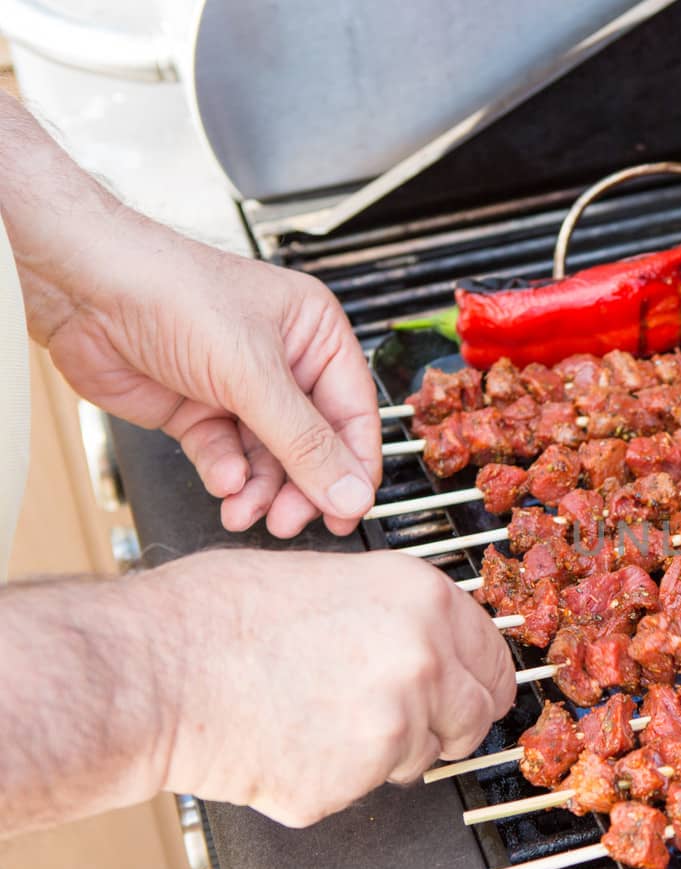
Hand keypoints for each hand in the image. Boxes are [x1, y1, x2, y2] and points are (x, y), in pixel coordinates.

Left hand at [34, 214, 379, 537]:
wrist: (81, 290)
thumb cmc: (171, 293)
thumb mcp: (253, 374)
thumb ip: (305, 444)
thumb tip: (351, 494)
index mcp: (315, 336)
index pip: (352, 413)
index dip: (353, 465)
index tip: (350, 509)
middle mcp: (282, 363)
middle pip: (311, 444)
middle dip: (300, 485)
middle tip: (292, 520)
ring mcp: (237, 389)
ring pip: (267, 458)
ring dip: (260, 490)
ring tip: (247, 510)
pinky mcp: (197, 411)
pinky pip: (224, 456)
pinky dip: (224, 475)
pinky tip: (223, 484)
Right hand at [146, 550, 515, 827]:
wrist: (153, 671)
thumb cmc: (215, 616)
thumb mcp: (328, 575)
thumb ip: (394, 612)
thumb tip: (426, 637)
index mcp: (422, 601)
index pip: (495, 657)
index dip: (481, 678)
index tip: (477, 691)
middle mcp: (423, 662)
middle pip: (476, 716)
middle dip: (445, 722)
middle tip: (394, 717)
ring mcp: (393, 728)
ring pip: (420, 758)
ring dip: (383, 750)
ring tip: (313, 716)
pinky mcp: (353, 783)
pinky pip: (360, 789)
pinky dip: (330, 778)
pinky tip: (287, 742)